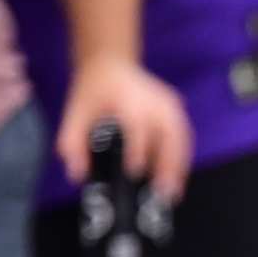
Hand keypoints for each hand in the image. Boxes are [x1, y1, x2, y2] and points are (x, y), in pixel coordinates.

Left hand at [55, 55, 192, 200]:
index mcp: (127, 98)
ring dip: (179, 165)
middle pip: (169, 131)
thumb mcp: (75, 113)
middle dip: (168, 163)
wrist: (110, 64)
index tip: (134, 170)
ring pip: (181, 136)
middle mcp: (153, 99)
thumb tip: (78, 174)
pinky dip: (182, 158)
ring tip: (173, 192)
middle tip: (163, 191)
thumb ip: (72, 143)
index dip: (137, 146)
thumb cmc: (94, 91)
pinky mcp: (176, 109)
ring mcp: (168, 103)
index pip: (136, 122)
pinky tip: (176, 179)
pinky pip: (184, 136)